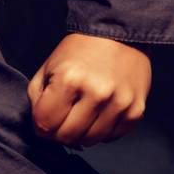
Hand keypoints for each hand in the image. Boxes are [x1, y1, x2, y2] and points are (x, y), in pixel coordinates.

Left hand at [26, 33, 150, 147]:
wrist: (118, 33)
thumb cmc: (79, 50)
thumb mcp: (48, 67)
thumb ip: (38, 98)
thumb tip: (40, 127)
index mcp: (69, 80)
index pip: (45, 124)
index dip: (40, 126)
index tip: (44, 120)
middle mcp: (96, 93)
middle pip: (67, 136)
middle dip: (58, 133)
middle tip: (60, 121)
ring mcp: (119, 103)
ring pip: (90, 141)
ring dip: (80, 135)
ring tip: (79, 117)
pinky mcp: (135, 110)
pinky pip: (112, 137)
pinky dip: (101, 132)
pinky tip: (97, 115)